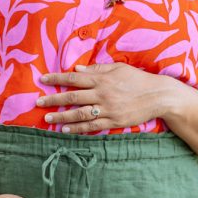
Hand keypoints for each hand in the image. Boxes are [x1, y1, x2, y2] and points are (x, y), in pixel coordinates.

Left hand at [36, 62, 177, 133]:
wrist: (158, 96)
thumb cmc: (138, 79)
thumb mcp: (118, 68)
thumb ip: (97, 70)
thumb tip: (77, 70)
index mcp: (102, 79)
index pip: (74, 78)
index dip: (56, 79)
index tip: (42, 80)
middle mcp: (102, 94)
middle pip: (72, 96)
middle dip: (53, 99)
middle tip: (38, 103)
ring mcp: (107, 109)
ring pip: (79, 113)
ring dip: (61, 116)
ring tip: (47, 118)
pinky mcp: (113, 121)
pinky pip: (92, 126)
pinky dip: (77, 128)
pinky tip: (65, 129)